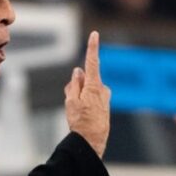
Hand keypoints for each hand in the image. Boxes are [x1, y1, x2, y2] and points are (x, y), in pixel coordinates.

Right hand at [65, 31, 110, 156]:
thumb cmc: (80, 122)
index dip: (92, 47)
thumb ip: (74, 84)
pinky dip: (85, 102)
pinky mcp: (104, 105)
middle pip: (85, 79)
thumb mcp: (71, 102)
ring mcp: (104, 97)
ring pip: (87, 89)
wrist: (92, 141)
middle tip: (71, 101)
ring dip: (79, 95)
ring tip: (76, 111)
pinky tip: (83, 115)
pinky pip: (91, 97)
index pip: (92, 62)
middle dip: (76, 85)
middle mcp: (102, 89)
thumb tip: (78, 72)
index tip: (95, 34)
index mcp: (94, 86)